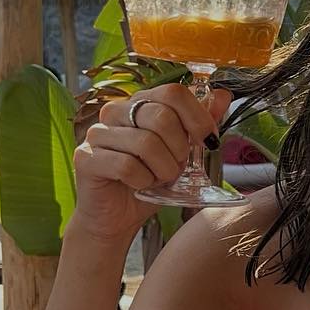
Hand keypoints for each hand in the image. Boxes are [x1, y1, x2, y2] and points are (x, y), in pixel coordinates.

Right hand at [70, 82, 232, 244]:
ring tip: (158, 179)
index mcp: (140, 103)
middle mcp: (116, 111)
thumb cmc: (149, 181)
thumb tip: (223, 95)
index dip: (197, 117)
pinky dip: (142, 181)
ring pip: (145, 143)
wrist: (117, 217)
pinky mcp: (86, 157)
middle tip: (176, 167)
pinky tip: (139, 185)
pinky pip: (126, 166)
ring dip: (163, 169)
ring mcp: (97, 133)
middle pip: (161, 116)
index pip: (173, 92)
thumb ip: (200, 124)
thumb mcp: (182, 152)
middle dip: (179, 149)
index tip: (208, 140)